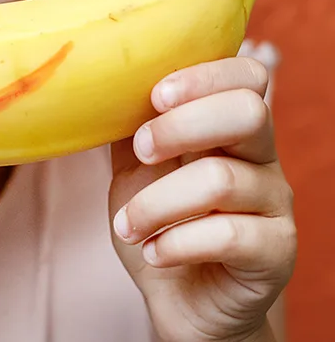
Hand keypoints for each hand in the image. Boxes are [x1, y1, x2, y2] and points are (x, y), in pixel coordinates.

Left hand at [109, 57, 295, 341]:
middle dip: (181, 126)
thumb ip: (129, 122)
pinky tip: (152, 252)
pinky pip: (230, 235)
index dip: (204, 76)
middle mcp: (262, 158)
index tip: (154, 95)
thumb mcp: (135, 165)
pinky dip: (177, 242)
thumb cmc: (158, 220)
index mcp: (229, 126)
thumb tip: (97, 80)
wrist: (179, 299)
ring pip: (222, 179)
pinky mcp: (277, 253)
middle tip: (141, 151)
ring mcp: (275, 205)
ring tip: (126, 225)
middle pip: (248, 113)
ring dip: (157, 202)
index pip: (246, 76)